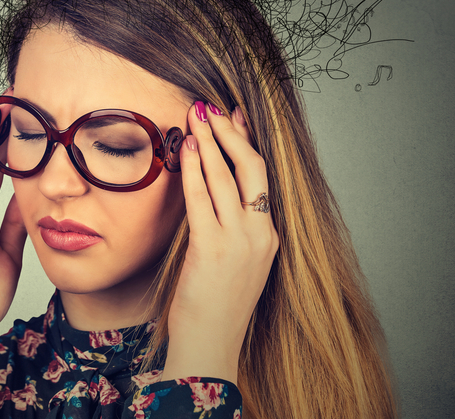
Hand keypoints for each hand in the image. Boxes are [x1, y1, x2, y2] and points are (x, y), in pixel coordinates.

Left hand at [161, 101, 278, 384]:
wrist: (210, 347)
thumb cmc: (215, 305)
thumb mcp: (233, 261)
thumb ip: (229, 226)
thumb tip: (212, 189)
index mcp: (268, 236)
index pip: (260, 177)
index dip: (246, 142)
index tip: (234, 116)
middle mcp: (260, 234)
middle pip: (252, 168)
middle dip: (230, 133)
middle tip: (211, 106)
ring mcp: (239, 242)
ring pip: (227, 177)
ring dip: (210, 141)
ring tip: (196, 114)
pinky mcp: (212, 249)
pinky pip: (202, 198)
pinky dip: (194, 167)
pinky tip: (186, 146)